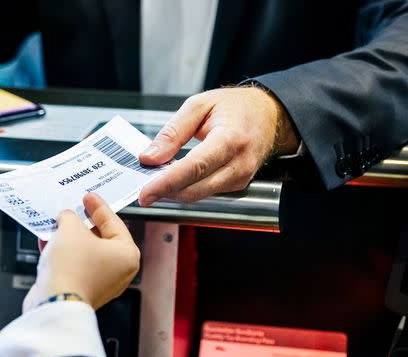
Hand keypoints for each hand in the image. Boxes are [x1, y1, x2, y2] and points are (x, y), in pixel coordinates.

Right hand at [23, 193, 139, 311]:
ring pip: (85, 252)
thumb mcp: (71, 228)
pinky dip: (63, 254)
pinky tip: (49, 243)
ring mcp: (101, 283)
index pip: (114, 222)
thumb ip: (71, 217)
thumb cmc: (72, 268)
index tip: (89, 197)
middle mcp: (118, 271)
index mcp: (127, 254)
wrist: (55, 302)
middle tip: (73, 210)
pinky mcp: (82, 291)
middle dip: (82, 224)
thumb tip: (66, 218)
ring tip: (57, 225)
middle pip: (100, 238)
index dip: (98, 206)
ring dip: (69, 238)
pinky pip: (74, 265)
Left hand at [138, 87, 298, 204]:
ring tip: (156, 181)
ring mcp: (241, 178)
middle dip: (165, 192)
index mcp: (230, 139)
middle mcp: (239, 163)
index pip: (194, 168)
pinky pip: (206, 193)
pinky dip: (187, 189)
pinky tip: (175, 179)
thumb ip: (172, 132)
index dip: (166, 183)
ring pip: (199, 195)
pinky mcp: (238, 186)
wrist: (269, 114)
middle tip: (142, 190)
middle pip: (195, 189)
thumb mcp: (199, 105)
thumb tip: (150, 157)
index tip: (145, 192)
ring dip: (174, 192)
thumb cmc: (237, 107)